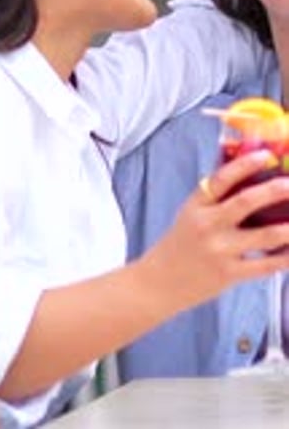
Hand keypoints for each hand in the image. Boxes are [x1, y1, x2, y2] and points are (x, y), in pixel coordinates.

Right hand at [140, 148, 288, 313]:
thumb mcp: (190, 212)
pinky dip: (285, 257)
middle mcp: (208, 225)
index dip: (245, 165)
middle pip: (246, 202)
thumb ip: (215, 195)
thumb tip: (243, 168)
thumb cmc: (180, 242)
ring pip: (264, 236)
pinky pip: (266, 265)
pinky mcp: (230, 274)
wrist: (160, 282)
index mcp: (197, 205)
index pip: (222, 178)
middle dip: (274, 191)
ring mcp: (221, 251)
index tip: (266, 155)